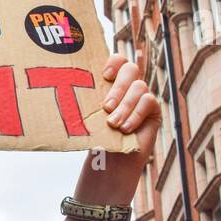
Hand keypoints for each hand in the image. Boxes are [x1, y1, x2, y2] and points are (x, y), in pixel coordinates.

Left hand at [80, 54, 160, 203]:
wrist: (109, 160)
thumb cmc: (95, 136)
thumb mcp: (89, 115)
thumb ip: (88, 100)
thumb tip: (68, 88)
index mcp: (111, 81)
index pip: (118, 60)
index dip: (114, 61)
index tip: (104, 75)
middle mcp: (128, 85)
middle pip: (130, 68)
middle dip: (118, 87)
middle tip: (105, 106)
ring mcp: (142, 96)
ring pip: (139, 86)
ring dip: (125, 105)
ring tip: (113, 123)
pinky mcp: (152, 109)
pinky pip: (148, 101)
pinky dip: (135, 115)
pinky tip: (125, 128)